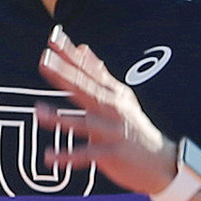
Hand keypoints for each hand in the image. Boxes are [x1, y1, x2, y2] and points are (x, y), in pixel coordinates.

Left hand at [37, 27, 176, 196]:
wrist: (162, 162)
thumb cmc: (135, 128)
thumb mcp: (120, 97)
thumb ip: (98, 74)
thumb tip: (82, 49)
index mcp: (113, 93)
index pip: (89, 69)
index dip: (70, 53)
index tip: (53, 38)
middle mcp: (113, 109)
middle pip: (86, 89)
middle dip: (65, 74)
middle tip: (44, 61)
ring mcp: (113, 131)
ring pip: (84, 123)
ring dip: (61, 118)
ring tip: (39, 112)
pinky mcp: (113, 154)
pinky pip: (87, 155)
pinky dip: (68, 157)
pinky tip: (49, 157)